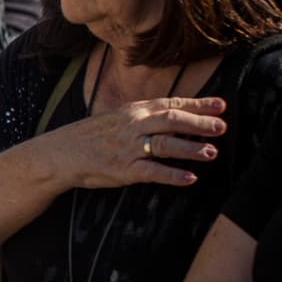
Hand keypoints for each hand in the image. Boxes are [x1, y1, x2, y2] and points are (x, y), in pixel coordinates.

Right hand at [45, 95, 227, 188]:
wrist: (60, 154)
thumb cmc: (89, 137)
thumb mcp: (116, 118)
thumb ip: (142, 117)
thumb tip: (172, 116)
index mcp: (132, 111)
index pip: (170, 104)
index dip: (198, 104)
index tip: (221, 105)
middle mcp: (132, 125)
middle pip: (172, 121)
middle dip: (200, 124)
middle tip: (221, 127)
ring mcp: (128, 147)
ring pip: (166, 145)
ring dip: (191, 149)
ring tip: (211, 152)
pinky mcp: (124, 169)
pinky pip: (153, 171)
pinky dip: (173, 175)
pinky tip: (190, 178)